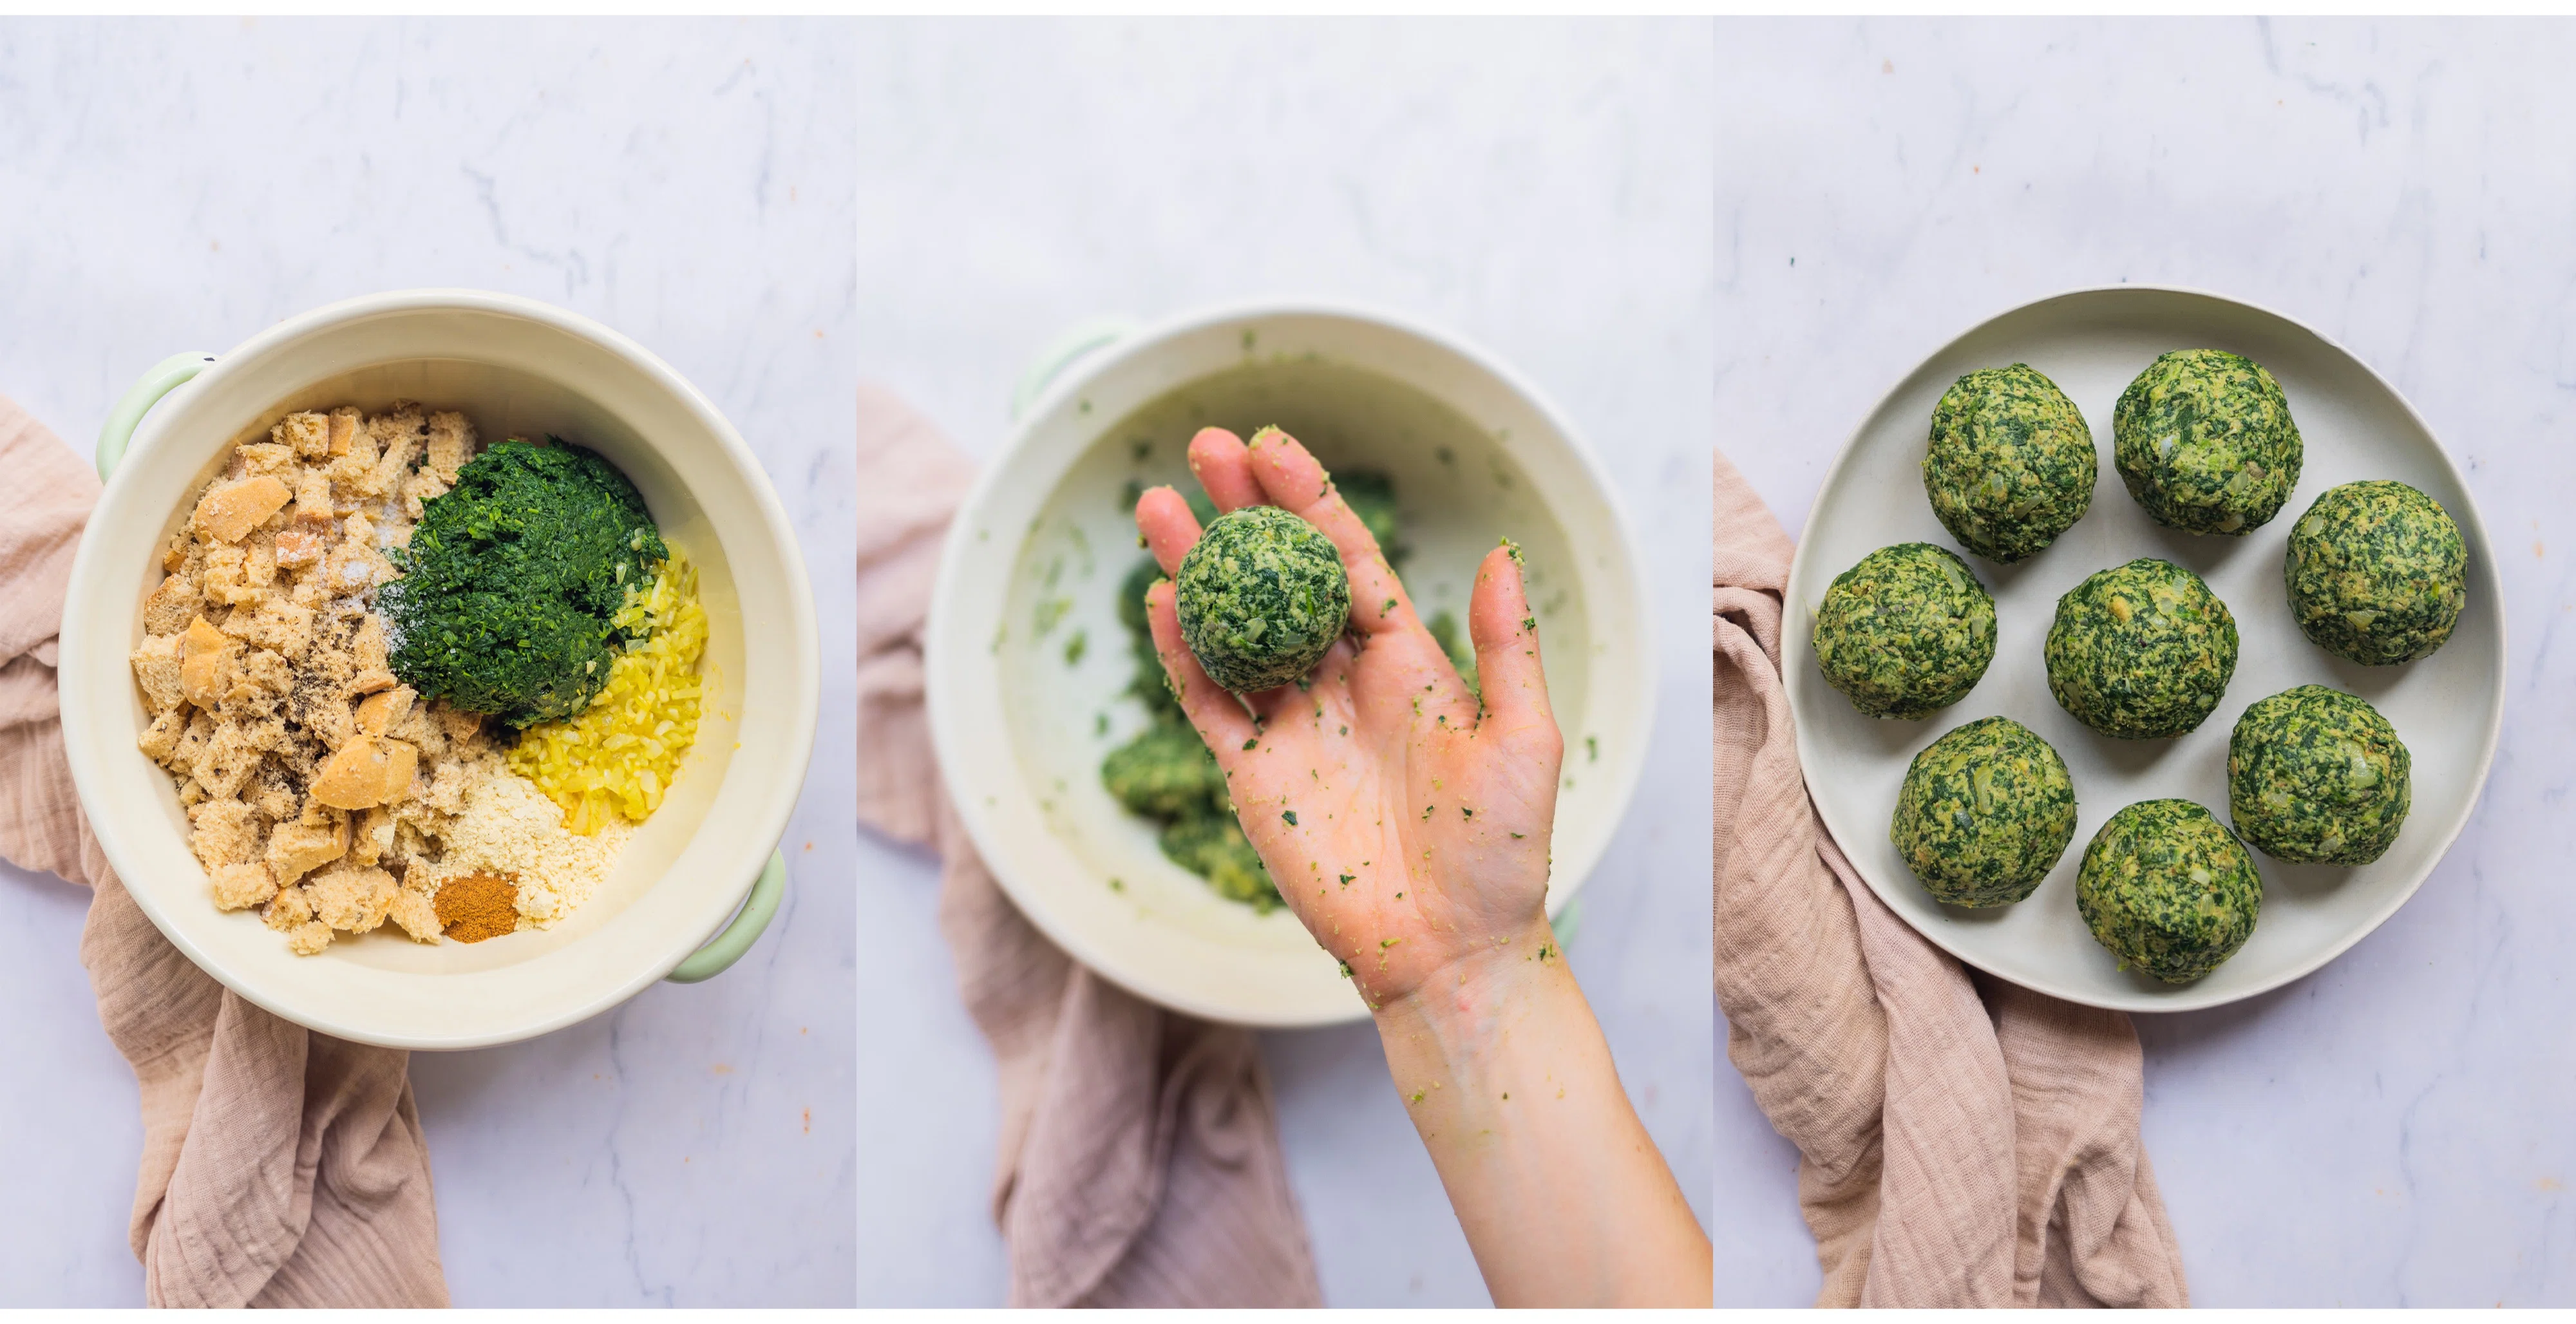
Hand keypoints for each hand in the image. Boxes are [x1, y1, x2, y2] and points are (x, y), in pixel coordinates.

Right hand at [1134, 425, 1564, 1007]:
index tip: (1271, 444)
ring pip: (1231, 629)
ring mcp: (1294, 727)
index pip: (1347, 560)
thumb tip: (1498, 551)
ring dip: (1195, 570)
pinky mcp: (1257, 778)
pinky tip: (1159, 603)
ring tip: (1157, 507)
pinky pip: (1210, 704)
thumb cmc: (1500, 853)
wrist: (1453, 952)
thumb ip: (1505, 648)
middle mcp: (1343, 683)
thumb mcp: (1524, 740)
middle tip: (1203, 446)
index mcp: (1407, 663)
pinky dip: (1182, 656)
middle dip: (1241, 512)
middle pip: (1278, 578)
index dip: (1309, 501)